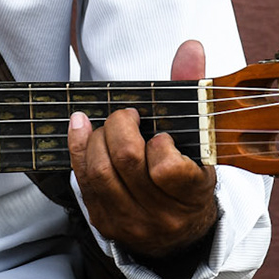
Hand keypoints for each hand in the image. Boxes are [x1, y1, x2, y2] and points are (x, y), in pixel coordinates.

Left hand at [68, 39, 218, 262]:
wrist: (180, 231)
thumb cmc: (189, 171)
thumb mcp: (200, 138)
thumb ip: (193, 89)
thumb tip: (191, 47)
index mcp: (194, 195)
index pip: (168, 170)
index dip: (160, 145)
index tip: (162, 136)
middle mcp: (163, 216)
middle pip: (127, 162)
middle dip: (120, 127)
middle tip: (127, 116)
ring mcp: (132, 223)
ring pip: (100, 173)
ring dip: (97, 138)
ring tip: (108, 125)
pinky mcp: (106, 223)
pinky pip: (83, 182)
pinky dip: (78, 148)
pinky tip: (82, 128)